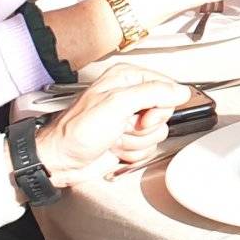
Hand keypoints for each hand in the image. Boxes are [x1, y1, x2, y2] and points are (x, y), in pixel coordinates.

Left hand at [34, 65, 185, 184]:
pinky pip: (147, 149)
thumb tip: (180, 91)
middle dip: (143, 126)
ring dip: (134, 142)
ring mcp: (129, 120)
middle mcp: (129, 97)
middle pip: (163, 113)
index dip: (158, 105)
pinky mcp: (128, 140)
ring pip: (156, 134)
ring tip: (113, 137)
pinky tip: (113, 148)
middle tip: (123, 126)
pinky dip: (131, 153)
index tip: (142, 114)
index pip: (166, 87)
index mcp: (126, 78)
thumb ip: (152, 93)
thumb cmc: (75, 131)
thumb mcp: (116, 104)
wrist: (60, 160)